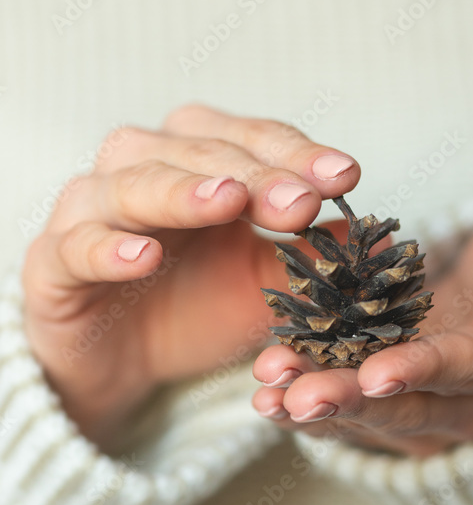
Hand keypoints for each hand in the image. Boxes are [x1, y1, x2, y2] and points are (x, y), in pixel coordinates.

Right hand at [22, 105, 359, 446]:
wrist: (128, 364)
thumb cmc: (198, 308)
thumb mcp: (268, 285)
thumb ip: (314, 259)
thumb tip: (387, 244)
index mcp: (197, 162)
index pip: (250, 140)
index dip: (296, 154)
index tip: (346, 176)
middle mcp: (141, 169)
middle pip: (198, 153)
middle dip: (255, 174)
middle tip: (302, 201)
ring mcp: (91, 211)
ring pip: (132, 183)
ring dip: (182, 191)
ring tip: (228, 202)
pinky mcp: (52, 262)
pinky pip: (75, 247)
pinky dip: (107, 248)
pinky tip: (144, 257)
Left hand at [252, 208, 472, 456]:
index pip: (468, 368)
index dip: (425, 370)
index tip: (377, 373)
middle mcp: (466, 404)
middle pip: (405, 408)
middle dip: (350, 402)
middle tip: (299, 397)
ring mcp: (422, 416)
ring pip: (364, 418)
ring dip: (312, 406)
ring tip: (266, 392)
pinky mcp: (384, 412)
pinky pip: (340, 414)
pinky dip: (300, 404)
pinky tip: (262, 393)